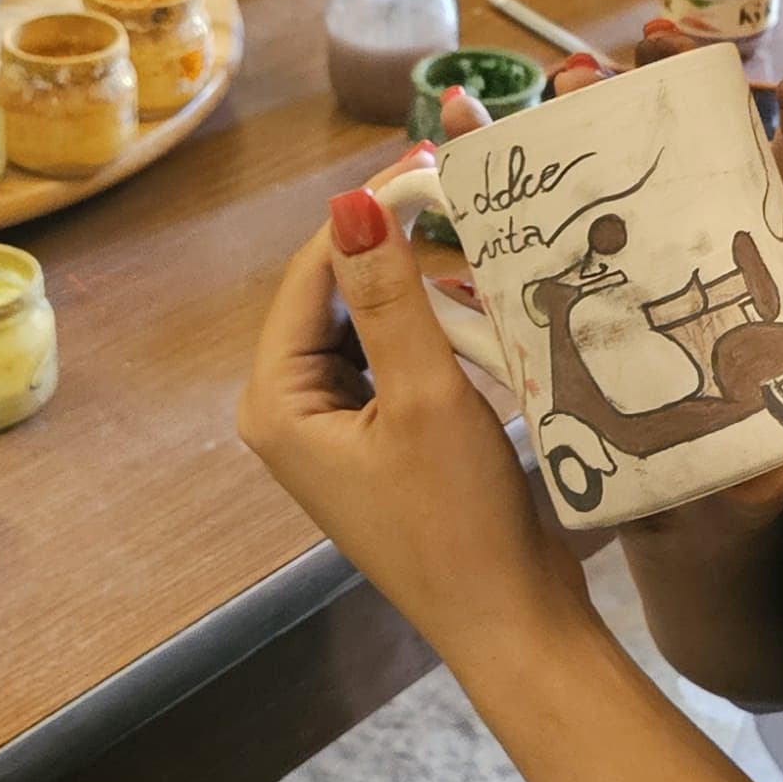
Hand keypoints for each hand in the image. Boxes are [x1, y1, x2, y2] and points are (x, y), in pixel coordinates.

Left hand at [239, 172, 595, 653]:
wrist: (507, 618)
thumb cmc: (458, 518)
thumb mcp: (426, 395)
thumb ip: (388, 296)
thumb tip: (351, 200)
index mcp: (276, 401)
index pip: (309, 272)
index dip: (367, 213)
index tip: (430, 162)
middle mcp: (288, 410)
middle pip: (335, 294)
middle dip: (396, 248)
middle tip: (463, 196)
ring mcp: (331, 428)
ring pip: (369, 324)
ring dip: (420, 288)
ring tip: (479, 242)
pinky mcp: (374, 441)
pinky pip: (393, 359)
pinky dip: (432, 331)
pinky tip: (479, 308)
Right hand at [440, 27, 782, 539]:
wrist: (682, 533)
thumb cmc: (730, 495)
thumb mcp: (749, 485)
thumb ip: (763, 478)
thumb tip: (779, 465)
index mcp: (766, 282)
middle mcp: (702, 253)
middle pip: (691, 146)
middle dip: (661, 91)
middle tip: (628, 62)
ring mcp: (634, 263)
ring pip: (609, 167)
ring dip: (580, 114)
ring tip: (560, 81)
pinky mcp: (574, 289)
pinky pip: (534, 217)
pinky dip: (496, 170)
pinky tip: (458, 126)